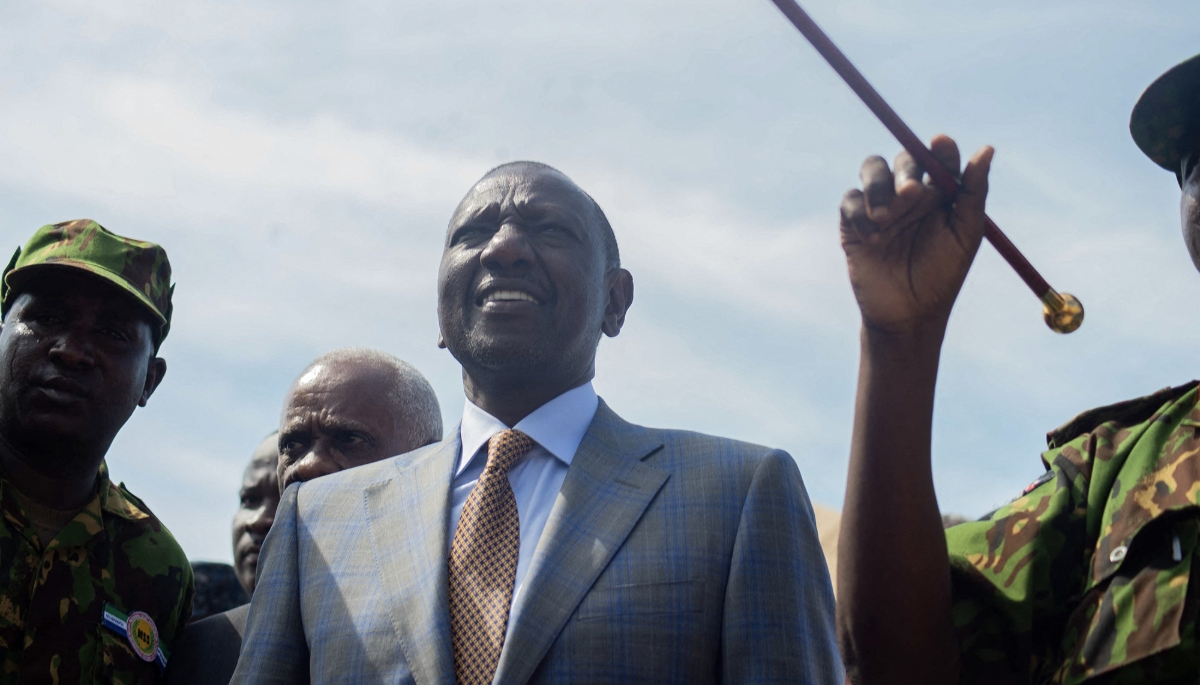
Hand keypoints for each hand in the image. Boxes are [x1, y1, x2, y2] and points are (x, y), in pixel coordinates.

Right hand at [840, 135, 992, 335]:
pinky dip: (860, 212)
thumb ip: (974, 190)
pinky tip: (873, 238)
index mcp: (939, 193)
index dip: (940, 148)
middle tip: (910, 193)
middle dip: (905, 170)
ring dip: (877, 185)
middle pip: (903, 158)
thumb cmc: (943, 275)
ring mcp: (880, 205)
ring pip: (871, 168)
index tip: (941, 145)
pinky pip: (850, 200)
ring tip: (885, 217)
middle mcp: (908, 194)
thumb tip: (987, 148)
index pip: (939, 157)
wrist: (909, 314)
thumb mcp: (966, 232)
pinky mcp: (854, 223)